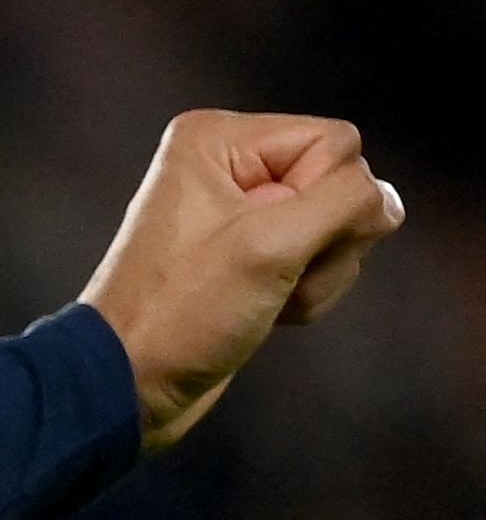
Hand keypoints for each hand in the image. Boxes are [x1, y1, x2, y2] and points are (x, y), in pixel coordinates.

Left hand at [77, 110, 408, 451]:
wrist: (131, 380)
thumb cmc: (181, 311)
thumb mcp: (270, 246)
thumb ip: (344, 206)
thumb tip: (387, 200)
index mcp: (218, 139)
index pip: (336, 143)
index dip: (328, 198)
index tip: (275, 239)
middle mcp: (229, 165)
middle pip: (342, 187)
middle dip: (326, 244)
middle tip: (269, 276)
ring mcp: (242, 212)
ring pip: (339, 229)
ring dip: (317, 276)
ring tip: (264, 299)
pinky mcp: (253, 254)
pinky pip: (320, 260)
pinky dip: (307, 293)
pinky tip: (267, 312)